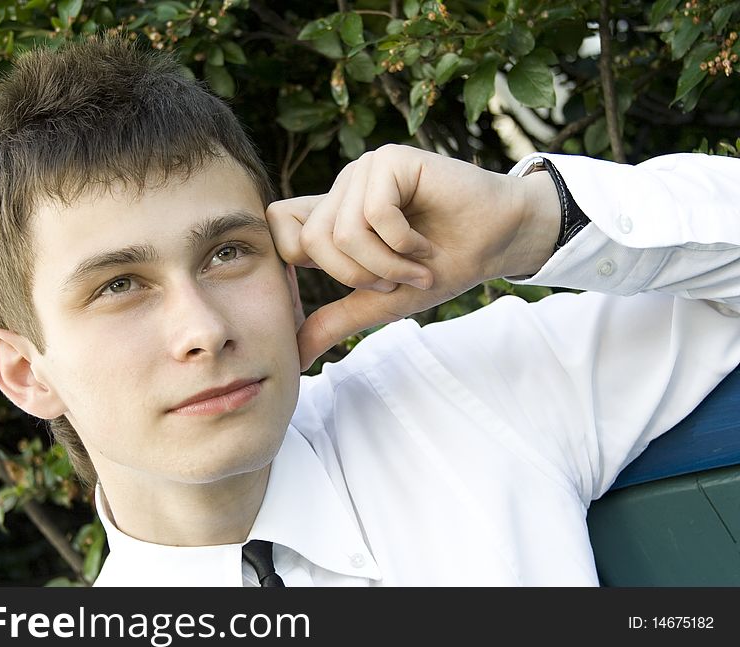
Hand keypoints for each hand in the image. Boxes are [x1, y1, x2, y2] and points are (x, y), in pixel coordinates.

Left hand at [266, 144, 560, 370]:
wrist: (498, 241)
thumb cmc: (443, 266)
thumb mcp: (380, 302)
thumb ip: (334, 321)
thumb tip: (293, 357)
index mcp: (332, 218)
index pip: (278, 225)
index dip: (298, 262)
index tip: (347, 284)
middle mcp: (342, 191)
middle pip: (312, 243)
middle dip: (358, 276)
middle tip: (394, 280)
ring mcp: (364, 172)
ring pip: (345, 232)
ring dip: (387, 264)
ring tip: (415, 265)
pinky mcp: (390, 161)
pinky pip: (376, 213)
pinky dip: (404, 244)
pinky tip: (425, 245)